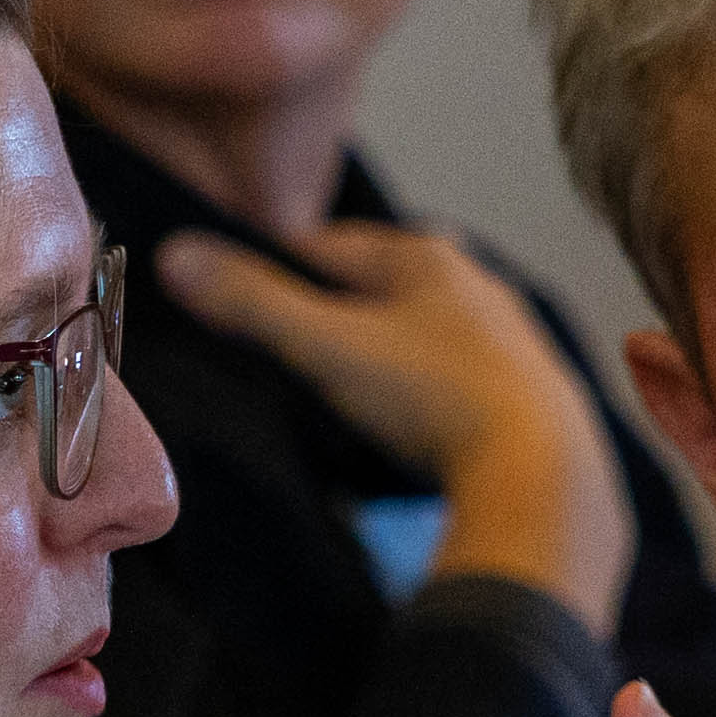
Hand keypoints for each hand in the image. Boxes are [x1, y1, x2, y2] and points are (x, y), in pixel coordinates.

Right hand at [152, 219, 638, 625]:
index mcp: (427, 258)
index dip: (282, 263)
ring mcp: (512, 340)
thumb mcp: (326, 345)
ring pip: (432, 331)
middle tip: (293, 338)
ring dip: (391, 350)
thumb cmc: (433, 397)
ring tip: (348, 384)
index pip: (334, 243)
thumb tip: (174, 255)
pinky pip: (463, 380)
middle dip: (343, 305)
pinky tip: (414, 424)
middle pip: (389, 284)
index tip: (244, 288)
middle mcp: (478, 285)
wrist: (541, 473)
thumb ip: (251, 303)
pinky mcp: (533, 396)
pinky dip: (430, 393)